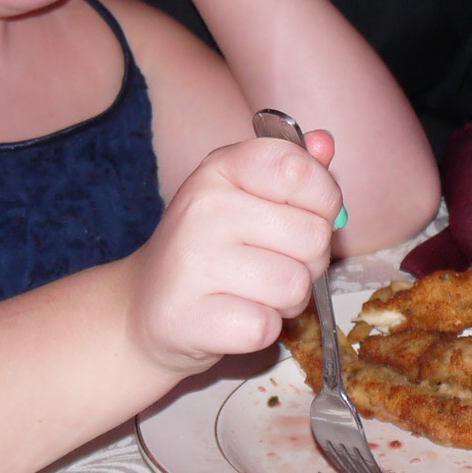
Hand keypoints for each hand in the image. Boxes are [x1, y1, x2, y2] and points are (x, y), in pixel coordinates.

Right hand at [124, 134, 342, 371]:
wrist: (147, 307)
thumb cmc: (212, 249)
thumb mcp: (247, 197)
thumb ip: (294, 171)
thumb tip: (324, 143)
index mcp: (221, 168)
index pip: (300, 170)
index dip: (323, 200)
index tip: (300, 214)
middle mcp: (204, 208)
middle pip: (313, 235)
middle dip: (309, 260)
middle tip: (271, 263)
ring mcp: (193, 262)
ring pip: (295, 286)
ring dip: (286, 300)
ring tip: (252, 292)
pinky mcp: (191, 317)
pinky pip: (266, 327)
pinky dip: (261, 329)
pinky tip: (234, 317)